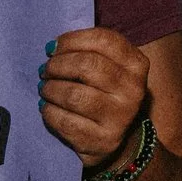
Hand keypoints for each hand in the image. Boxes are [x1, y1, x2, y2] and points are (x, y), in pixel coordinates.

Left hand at [40, 27, 151, 168]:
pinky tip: (47, 108)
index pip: (102, 40)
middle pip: (86, 65)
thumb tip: (52, 47)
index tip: (52, 48)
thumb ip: (89, 51)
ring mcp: (120, 116)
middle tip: (45, 71)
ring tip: (44, 89)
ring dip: (50, 89)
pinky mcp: (103, 140)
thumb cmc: (106, 93)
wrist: (120, 138)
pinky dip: (49, 112)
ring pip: (74, 94)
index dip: (71, 40)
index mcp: (137, 64)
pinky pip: (66, 121)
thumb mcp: (111, 67)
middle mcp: (133, 89)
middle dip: (57, 65)